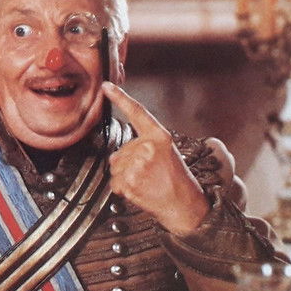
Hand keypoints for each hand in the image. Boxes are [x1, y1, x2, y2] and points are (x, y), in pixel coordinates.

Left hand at [102, 81, 220, 234]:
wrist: (184, 204)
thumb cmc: (176, 179)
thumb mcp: (166, 152)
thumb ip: (144, 145)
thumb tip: (118, 154)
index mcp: (159, 136)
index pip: (137, 112)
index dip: (120, 98)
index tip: (107, 87)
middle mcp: (147, 147)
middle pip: (121, 150)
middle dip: (129, 162)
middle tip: (149, 173)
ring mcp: (137, 164)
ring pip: (116, 167)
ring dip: (126, 176)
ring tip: (146, 181)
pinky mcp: (129, 181)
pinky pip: (115, 182)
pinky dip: (123, 189)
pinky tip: (140, 190)